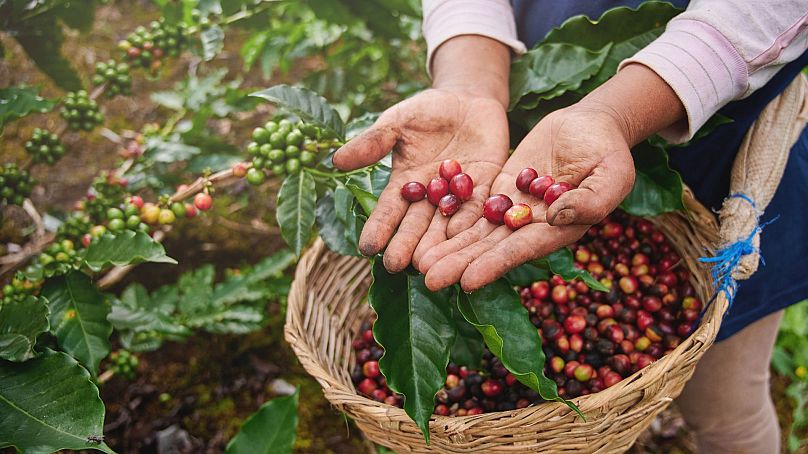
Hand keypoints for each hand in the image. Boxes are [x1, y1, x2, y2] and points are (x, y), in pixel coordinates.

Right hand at [331, 88, 509, 271]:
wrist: (468, 99)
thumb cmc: (426, 110)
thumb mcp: (397, 122)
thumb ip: (373, 142)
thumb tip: (336, 161)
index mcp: (405, 184)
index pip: (389, 210)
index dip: (378, 228)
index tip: (367, 247)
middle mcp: (430, 197)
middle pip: (417, 225)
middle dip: (406, 245)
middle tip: (397, 266)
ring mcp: (458, 195)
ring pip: (446, 224)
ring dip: (438, 245)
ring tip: (429, 265)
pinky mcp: (486, 188)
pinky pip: (478, 208)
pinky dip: (470, 222)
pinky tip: (463, 239)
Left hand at [416, 105, 635, 291]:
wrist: (592, 125)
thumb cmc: (610, 151)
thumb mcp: (612, 174)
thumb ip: (590, 200)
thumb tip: (554, 216)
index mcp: (560, 230)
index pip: (521, 250)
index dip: (494, 265)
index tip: (467, 281)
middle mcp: (532, 227)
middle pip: (491, 248)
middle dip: (460, 264)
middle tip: (428, 279)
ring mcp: (514, 209)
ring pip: (477, 232)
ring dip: (449, 248)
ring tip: (419, 263)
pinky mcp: (501, 190)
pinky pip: (473, 207)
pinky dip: (452, 220)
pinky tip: (426, 231)